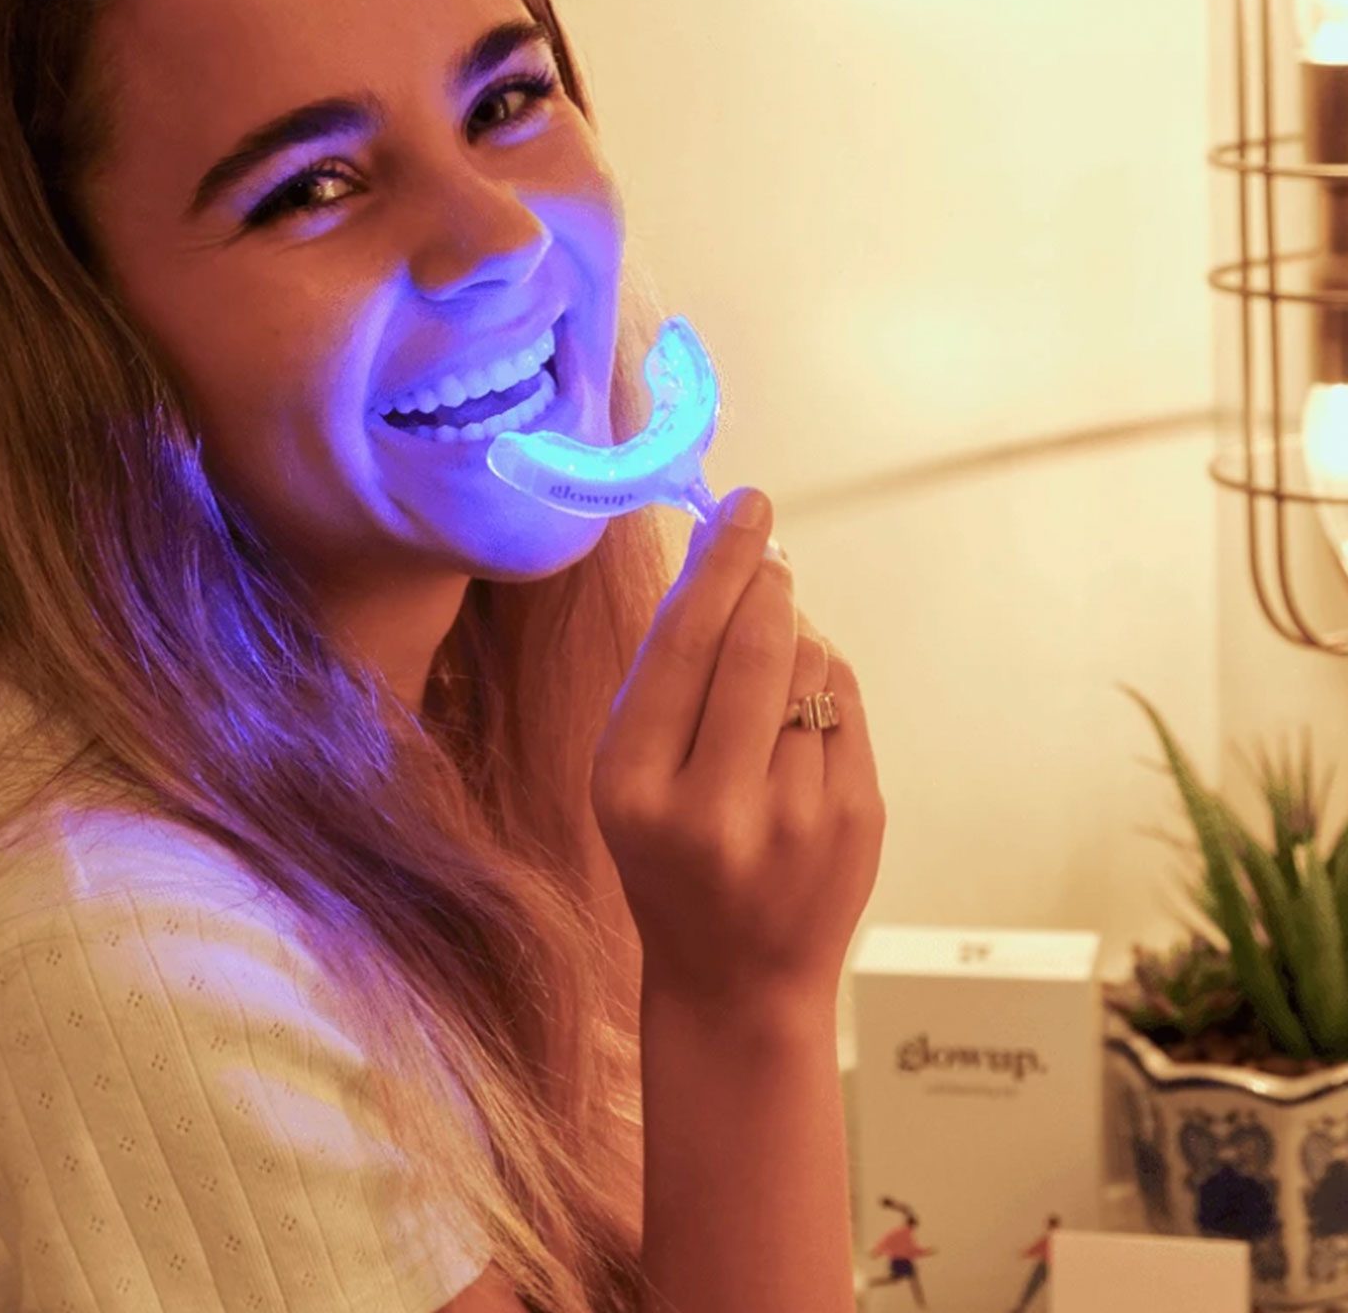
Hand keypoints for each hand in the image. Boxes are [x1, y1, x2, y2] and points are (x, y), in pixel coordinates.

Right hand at [590, 487, 884, 1015]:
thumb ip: (666, 679)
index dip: (719, 562)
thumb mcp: (627, 778)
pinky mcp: (857, 816)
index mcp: (632, 787)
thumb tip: (726, 562)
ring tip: (769, 676)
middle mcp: (714, 803)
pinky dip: (826, 680)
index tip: (745, 504)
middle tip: (766, 552)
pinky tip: (800, 712)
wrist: (737, 979)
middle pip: (759, 641)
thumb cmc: (666, 861)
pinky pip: (846, 700)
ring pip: (812, 662)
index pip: (683, 643)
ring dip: (794, 637)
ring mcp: (796, 814)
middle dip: (766, 580)